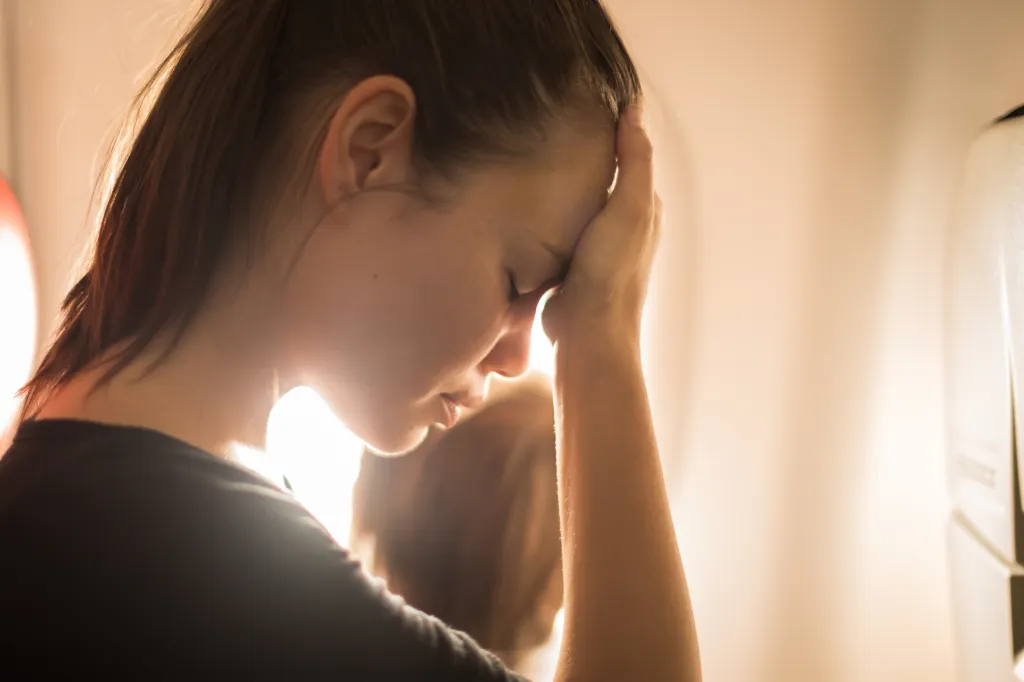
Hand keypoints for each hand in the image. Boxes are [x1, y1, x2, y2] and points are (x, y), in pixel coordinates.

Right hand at [542, 106, 660, 344]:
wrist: (586, 333)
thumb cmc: (610, 272)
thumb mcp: (628, 207)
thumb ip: (634, 160)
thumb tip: (634, 110)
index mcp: (643, 208)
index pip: (631, 155)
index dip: (614, 128)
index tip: (588, 101)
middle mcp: (625, 226)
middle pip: (605, 178)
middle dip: (587, 154)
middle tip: (555, 123)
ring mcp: (597, 247)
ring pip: (581, 202)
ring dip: (566, 183)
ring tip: (538, 156)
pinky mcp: (572, 264)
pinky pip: (561, 226)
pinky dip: (551, 211)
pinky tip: (532, 203)